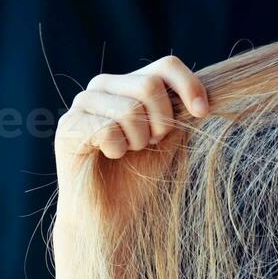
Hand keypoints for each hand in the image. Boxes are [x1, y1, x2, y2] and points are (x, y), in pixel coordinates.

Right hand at [54, 55, 209, 210]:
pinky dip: (118, 150)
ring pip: (130, 109)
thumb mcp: (172, 137)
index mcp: (132, 83)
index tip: (202, 112)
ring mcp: (83, 103)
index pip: (166, 66)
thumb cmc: (142, 174)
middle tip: (152, 143)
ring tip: (129, 151)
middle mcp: (104, 85)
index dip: (189, 85)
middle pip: (150, 85)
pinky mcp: (68, 126)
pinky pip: (107, 129)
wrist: (112, 212)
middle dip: (163, 122)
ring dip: (139, 140)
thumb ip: (183, 110)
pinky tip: (110, 156)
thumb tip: (210, 91)